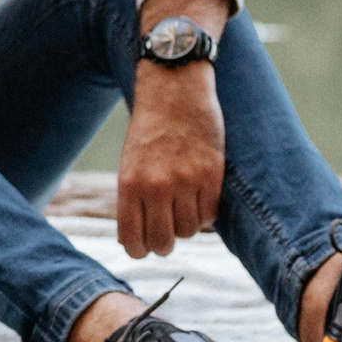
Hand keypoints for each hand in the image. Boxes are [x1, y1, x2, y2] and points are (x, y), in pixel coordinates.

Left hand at [116, 60, 224, 258]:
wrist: (175, 92)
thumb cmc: (149, 131)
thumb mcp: (129, 164)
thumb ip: (132, 201)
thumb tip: (133, 241)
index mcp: (130, 185)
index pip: (132, 240)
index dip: (139, 250)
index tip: (143, 247)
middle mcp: (157, 186)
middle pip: (163, 243)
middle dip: (164, 244)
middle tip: (166, 233)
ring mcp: (187, 181)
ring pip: (189, 231)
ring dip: (186, 225)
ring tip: (182, 205)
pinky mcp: (212, 174)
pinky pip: (211, 215)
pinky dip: (205, 213)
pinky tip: (198, 198)